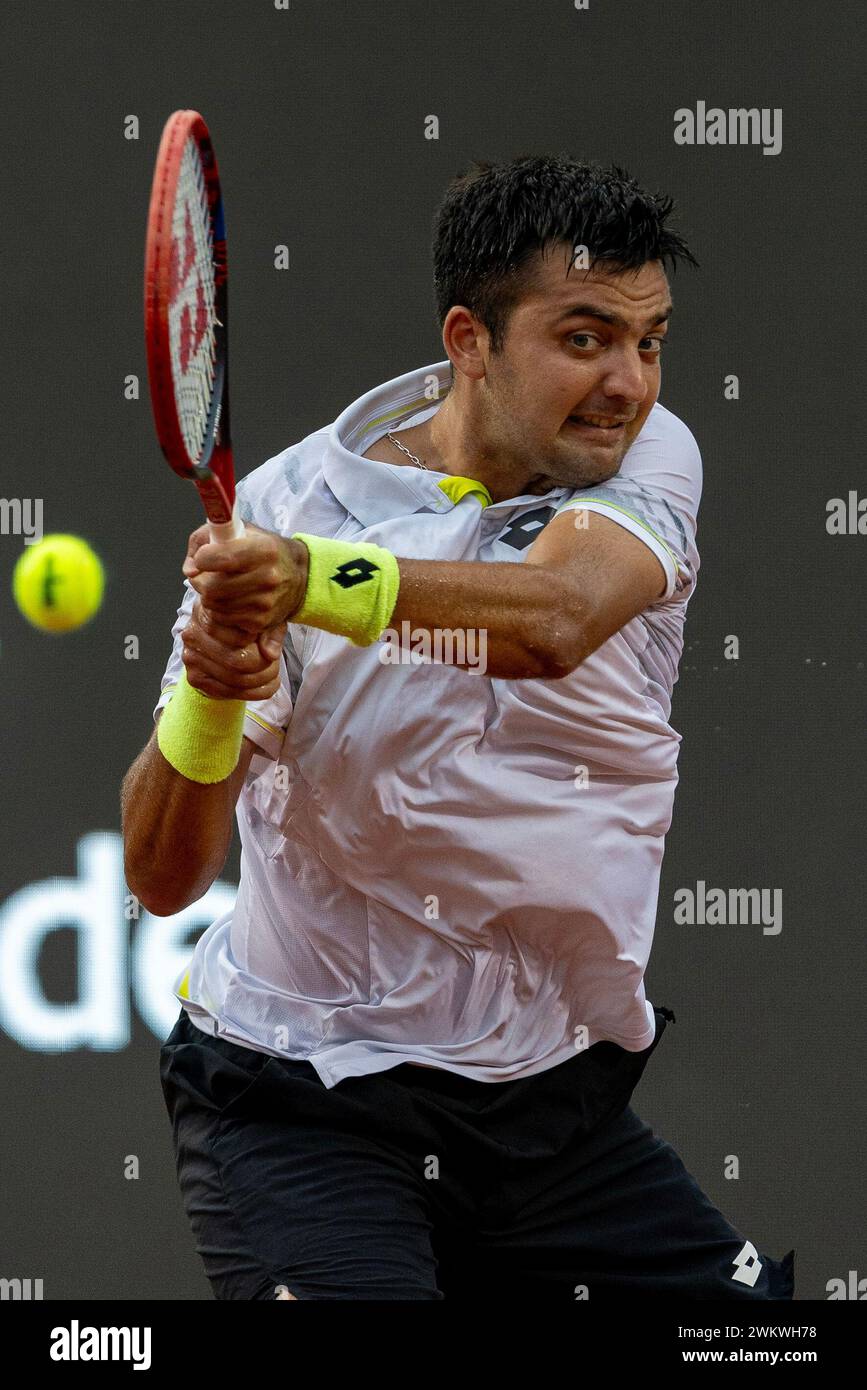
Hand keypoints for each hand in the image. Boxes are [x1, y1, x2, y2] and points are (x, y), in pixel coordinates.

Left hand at [182, 523, 307, 634]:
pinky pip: (222, 620)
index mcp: (264, 550)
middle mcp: (268, 578)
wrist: (300, 577)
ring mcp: (265, 604)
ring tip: (218, 586)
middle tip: (205, 576)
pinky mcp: (260, 623)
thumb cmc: (264, 550)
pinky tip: (229, 599)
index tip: (203, 557)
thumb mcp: (239, 530)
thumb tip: (190, 569)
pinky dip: (219, 610)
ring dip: (208, 597)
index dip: (203, 558)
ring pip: (213, 606)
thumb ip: (205, 539)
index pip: (222, 557)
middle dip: (201, 581)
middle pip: (212, 588)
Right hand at [182, 601, 287, 700]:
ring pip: (236, 680)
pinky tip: (266, 685)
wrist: (226, 636)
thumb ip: (271, 632)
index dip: (262, 646)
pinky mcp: (194, 677)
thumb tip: (270, 654)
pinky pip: (229, 692)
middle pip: (237, 662)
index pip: (241, 638)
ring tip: (273, 674)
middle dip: (265, 667)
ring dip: (262, 681)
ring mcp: (191, 657)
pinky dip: (254, 693)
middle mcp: (194, 633)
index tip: (269, 646)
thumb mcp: (266, 619)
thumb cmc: (248, 624)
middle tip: (275, 663)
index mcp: (211, 611)